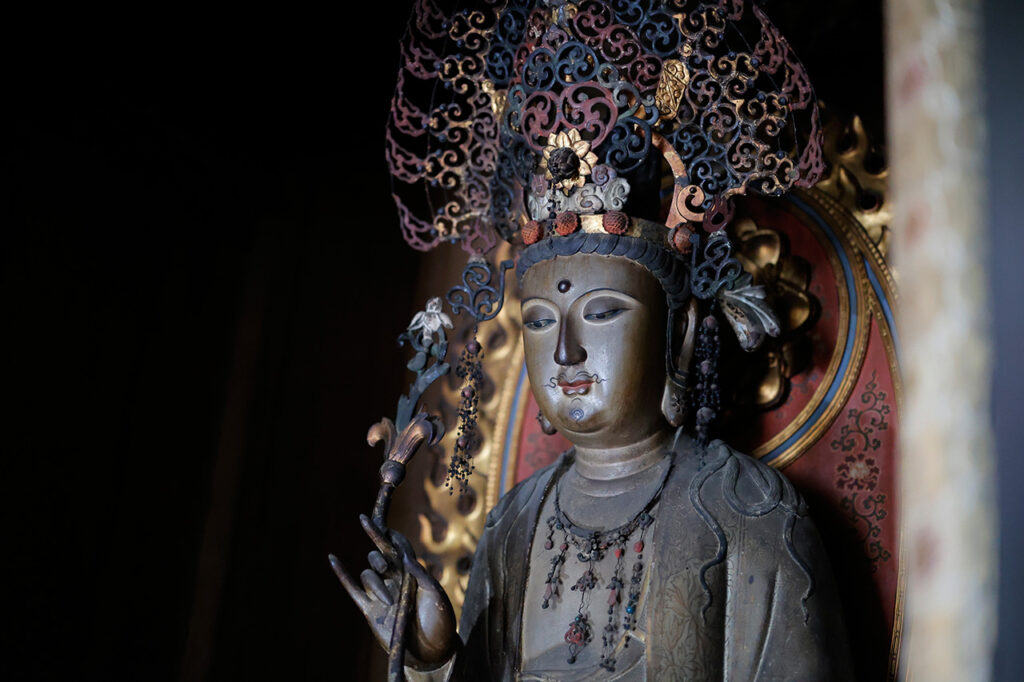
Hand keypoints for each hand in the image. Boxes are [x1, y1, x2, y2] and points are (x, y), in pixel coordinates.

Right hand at [330, 514, 456, 666]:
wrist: (432, 651)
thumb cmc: (439, 621)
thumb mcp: (436, 596)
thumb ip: (422, 575)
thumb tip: (405, 556)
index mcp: (411, 572)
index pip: (396, 547)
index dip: (386, 534)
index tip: (377, 523)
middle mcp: (394, 579)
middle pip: (378, 557)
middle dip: (379, 558)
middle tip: (385, 569)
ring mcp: (381, 593)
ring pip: (367, 575)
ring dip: (375, 584)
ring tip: (389, 602)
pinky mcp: (370, 609)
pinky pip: (353, 589)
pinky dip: (342, 574)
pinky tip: (333, 558)